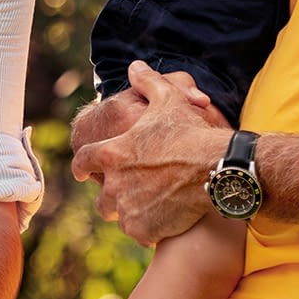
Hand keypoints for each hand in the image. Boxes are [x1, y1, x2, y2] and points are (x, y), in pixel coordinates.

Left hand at [71, 61, 230, 244]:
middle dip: (110, 194)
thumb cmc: (191, 132)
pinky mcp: (145, 229)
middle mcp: (115, 184)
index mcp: (113, 153)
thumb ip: (147, 82)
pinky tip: (160, 218)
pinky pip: (138, 231)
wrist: (217, 169)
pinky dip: (146, 226)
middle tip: (125, 191)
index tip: (81, 172)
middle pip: (101, 197)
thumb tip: (134, 66)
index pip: (84, 160)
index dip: (81, 165)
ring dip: (128, 211)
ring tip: (144, 205)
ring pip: (119, 216)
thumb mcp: (168, 99)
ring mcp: (129, 209)